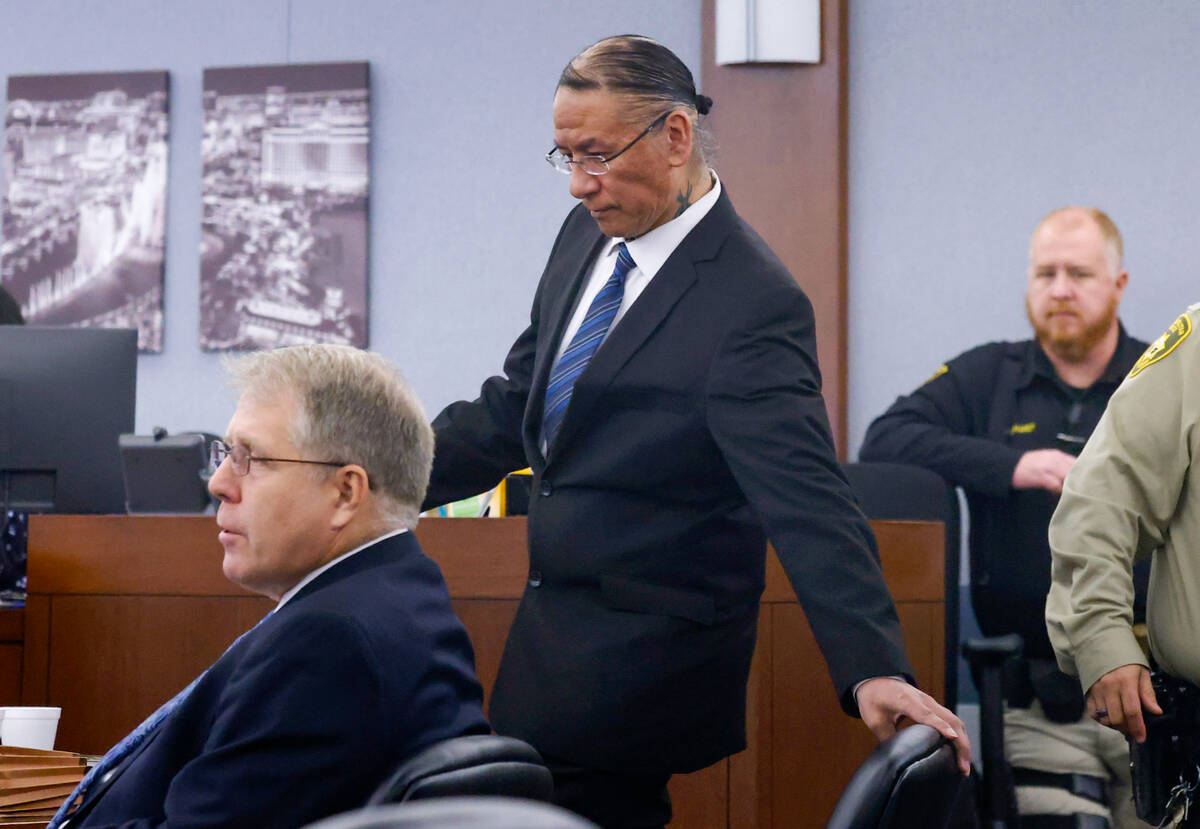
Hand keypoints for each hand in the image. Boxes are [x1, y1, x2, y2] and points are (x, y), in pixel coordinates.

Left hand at [856, 677, 970, 773]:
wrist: (875, 681)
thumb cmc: (873, 700)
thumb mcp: (874, 720)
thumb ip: (888, 737)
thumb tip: (898, 760)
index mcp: (905, 700)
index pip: (926, 714)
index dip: (940, 725)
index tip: (953, 737)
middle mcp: (922, 699)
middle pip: (949, 718)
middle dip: (960, 743)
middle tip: (963, 768)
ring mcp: (930, 701)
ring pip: (954, 720)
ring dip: (963, 742)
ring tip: (965, 765)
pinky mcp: (933, 706)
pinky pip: (951, 720)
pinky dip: (959, 735)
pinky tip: (960, 752)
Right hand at [1012, 449, 1076, 492]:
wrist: (1009, 466)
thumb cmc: (1029, 465)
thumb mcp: (1046, 459)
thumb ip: (1061, 464)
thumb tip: (1077, 474)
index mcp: (1057, 454)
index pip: (1077, 462)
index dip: (1082, 472)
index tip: (1084, 480)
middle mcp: (1054, 458)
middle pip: (1074, 470)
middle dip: (1078, 480)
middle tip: (1078, 489)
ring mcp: (1047, 467)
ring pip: (1067, 477)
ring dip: (1069, 486)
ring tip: (1069, 492)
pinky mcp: (1041, 476)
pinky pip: (1056, 485)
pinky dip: (1059, 490)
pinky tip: (1057, 493)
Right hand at [1087, 663, 1160, 742]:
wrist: (1102, 648)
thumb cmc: (1126, 662)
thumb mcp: (1142, 673)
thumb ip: (1148, 693)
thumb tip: (1156, 711)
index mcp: (1125, 682)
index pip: (1132, 711)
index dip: (1137, 727)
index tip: (1141, 737)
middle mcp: (1109, 687)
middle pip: (1117, 718)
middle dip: (1126, 729)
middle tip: (1133, 731)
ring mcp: (1096, 690)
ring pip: (1104, 718)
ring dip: (1115, 726)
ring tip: (1123, 723)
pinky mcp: (1088, 692)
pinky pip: (1093, 713)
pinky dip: (1102, 720)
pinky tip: (1110, 717)